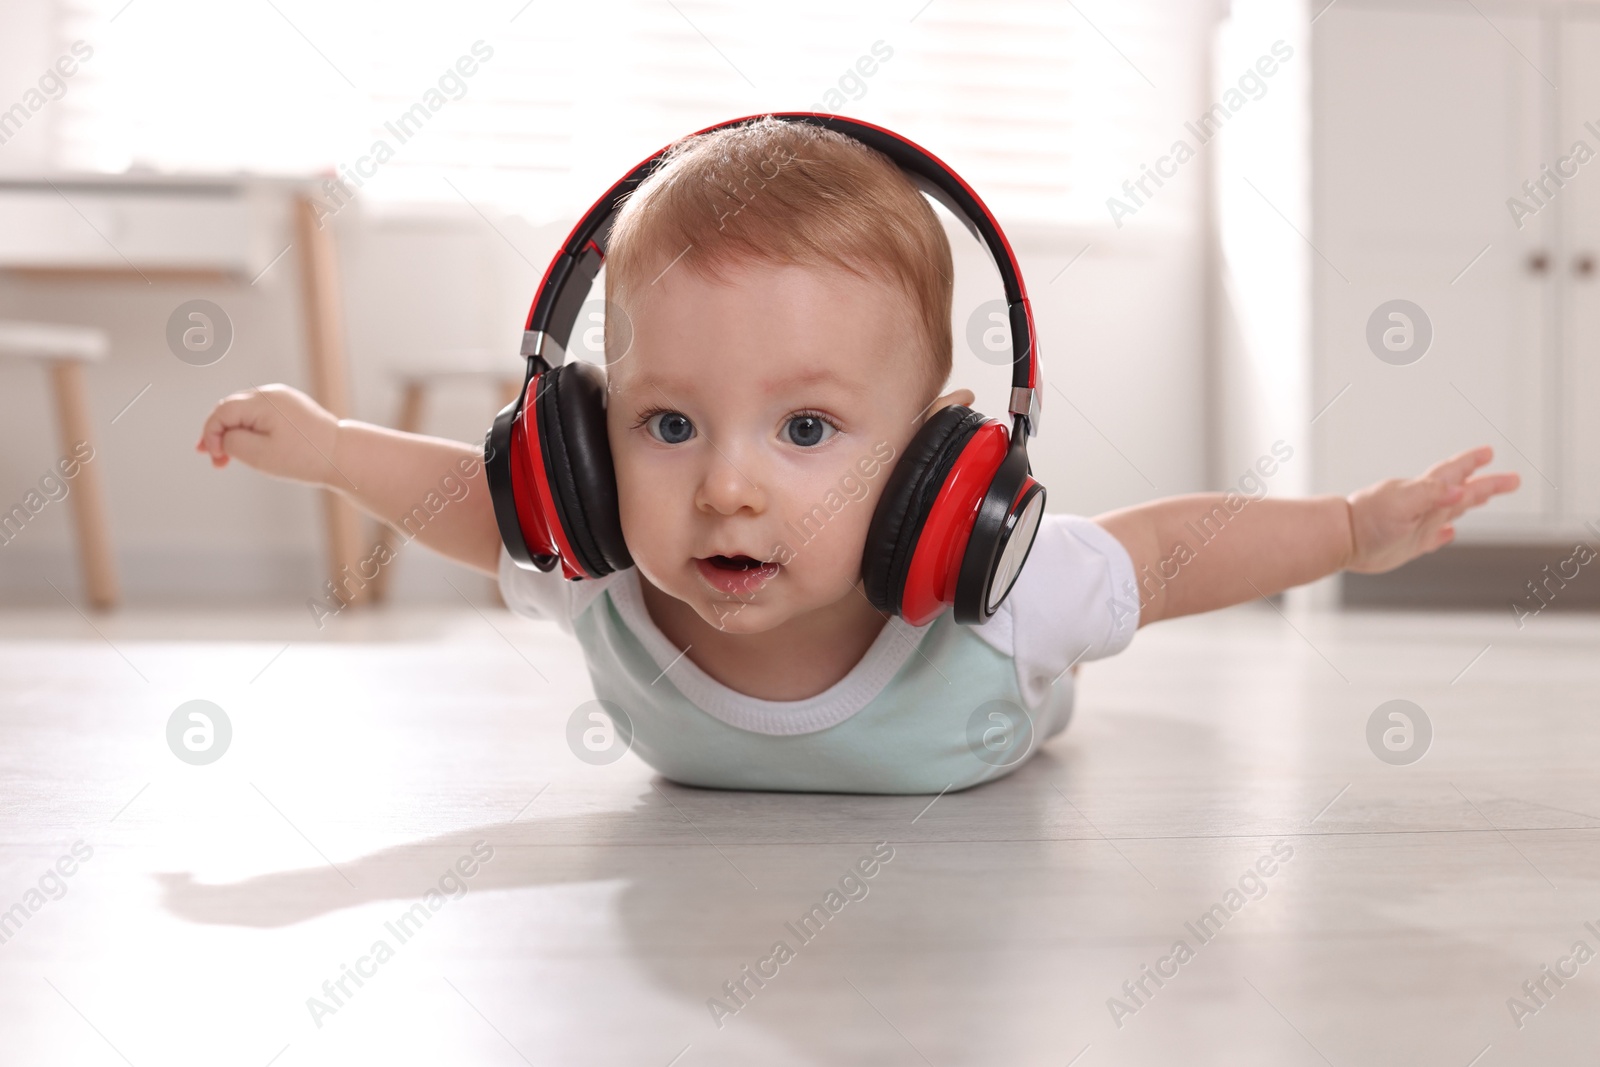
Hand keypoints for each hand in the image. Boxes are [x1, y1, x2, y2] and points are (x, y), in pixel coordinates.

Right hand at [195, 384, 344, 487]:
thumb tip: (222, 435)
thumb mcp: (259, 455)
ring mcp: (283, 398)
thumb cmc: (304, 458)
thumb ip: (232, 442)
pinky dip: (251, 429)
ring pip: (245, 412)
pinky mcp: (292, 406)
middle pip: (231, 408)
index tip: (213, 457)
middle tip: (214, 459)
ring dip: (233, 432)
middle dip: (219, 433)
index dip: (211, 433)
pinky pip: (261, 414)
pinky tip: (247, 446)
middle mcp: (272, 393)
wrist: (342, 455)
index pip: (222, 411)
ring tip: (226, 457)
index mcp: (263, 402)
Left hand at [1344, 446, 1520, 573]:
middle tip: (1513, 479)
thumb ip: (1432, 494)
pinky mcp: (1409, 544)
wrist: (1343, 540)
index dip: (1472, 463)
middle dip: (1488, 485)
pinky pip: (1433, 538)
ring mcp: (1417, 524)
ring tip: (1485, 496)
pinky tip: (1449, 533)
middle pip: (1462, 491)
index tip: (1489, 453)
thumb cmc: (1367, 518)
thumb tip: (1461, 489)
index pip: (1454, 472)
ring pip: (1451, 510)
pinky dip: (1444, 534)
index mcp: (1423, 490)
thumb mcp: (1402, 501)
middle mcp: (1423, 505)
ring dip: (1470, 502)